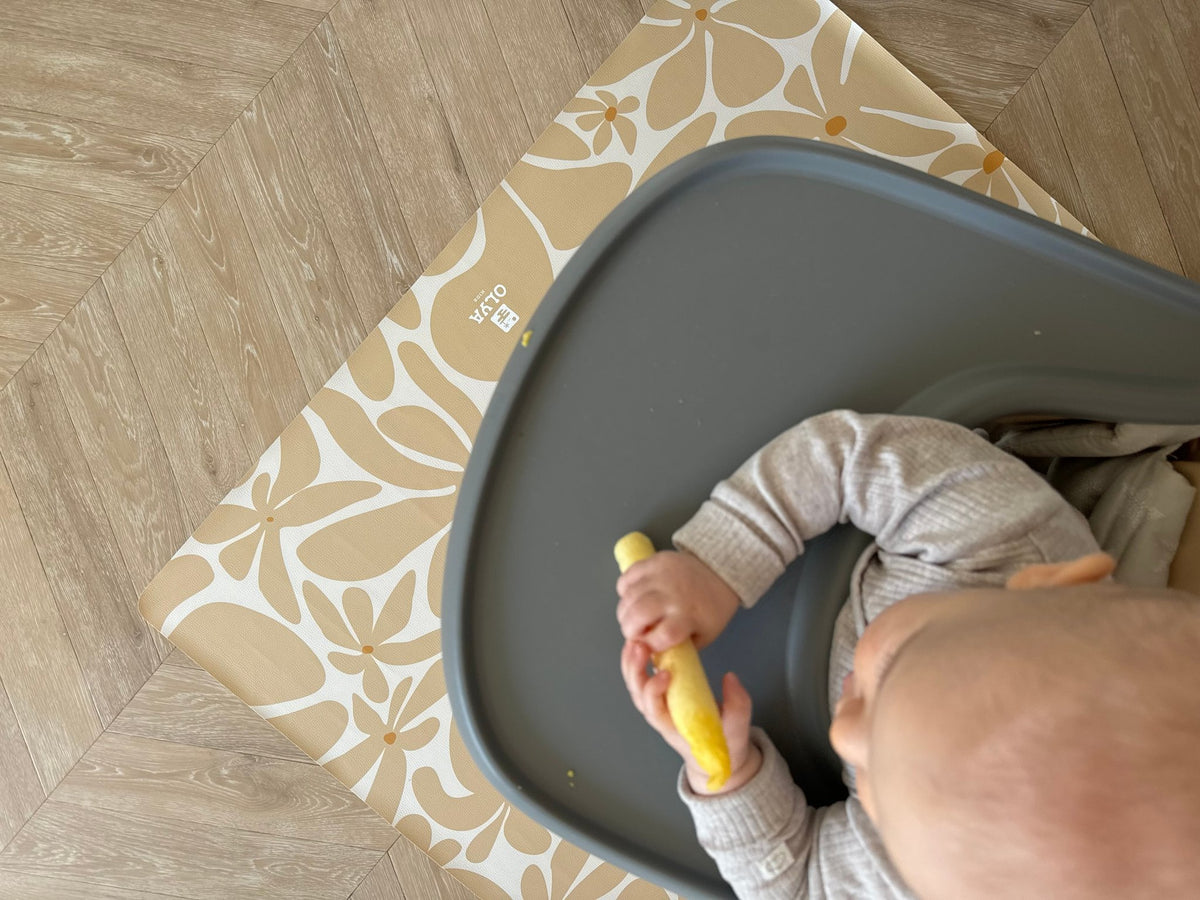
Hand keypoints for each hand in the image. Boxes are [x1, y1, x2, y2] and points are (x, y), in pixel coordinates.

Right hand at [616, 550, 738, 651]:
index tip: (649, 644)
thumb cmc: (711, 609)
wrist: (721, 573)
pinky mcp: (655, 561)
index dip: (649, 644)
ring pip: (628, 597)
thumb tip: (651, 655)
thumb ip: (679, 647)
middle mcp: (674, 595)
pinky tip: (633, 596)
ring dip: (625, 611)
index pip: (659, 637)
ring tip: (633, 615)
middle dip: (629, 629)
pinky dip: (624, 590)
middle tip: (634, 631)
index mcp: (688, 616)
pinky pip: (627, 577)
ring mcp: (663, 575)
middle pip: (637, 615)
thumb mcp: (704, 636)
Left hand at [621, 639, 761, 794]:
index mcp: (674, 727)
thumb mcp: (737, 728)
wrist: (715, 758)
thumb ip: (737, 705)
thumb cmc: (723, 745)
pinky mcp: (660, 697)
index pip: (655, 710)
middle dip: (635, 670)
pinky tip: (640, 646)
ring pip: (635, 687)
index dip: (655, 690)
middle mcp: (660, 717)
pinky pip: (642, 681)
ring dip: (631, 664)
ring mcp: (657, 707)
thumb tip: (730, 677)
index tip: (666, 672)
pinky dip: (636, 664)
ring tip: (634, 641)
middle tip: (641, 647)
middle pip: (638, 695)